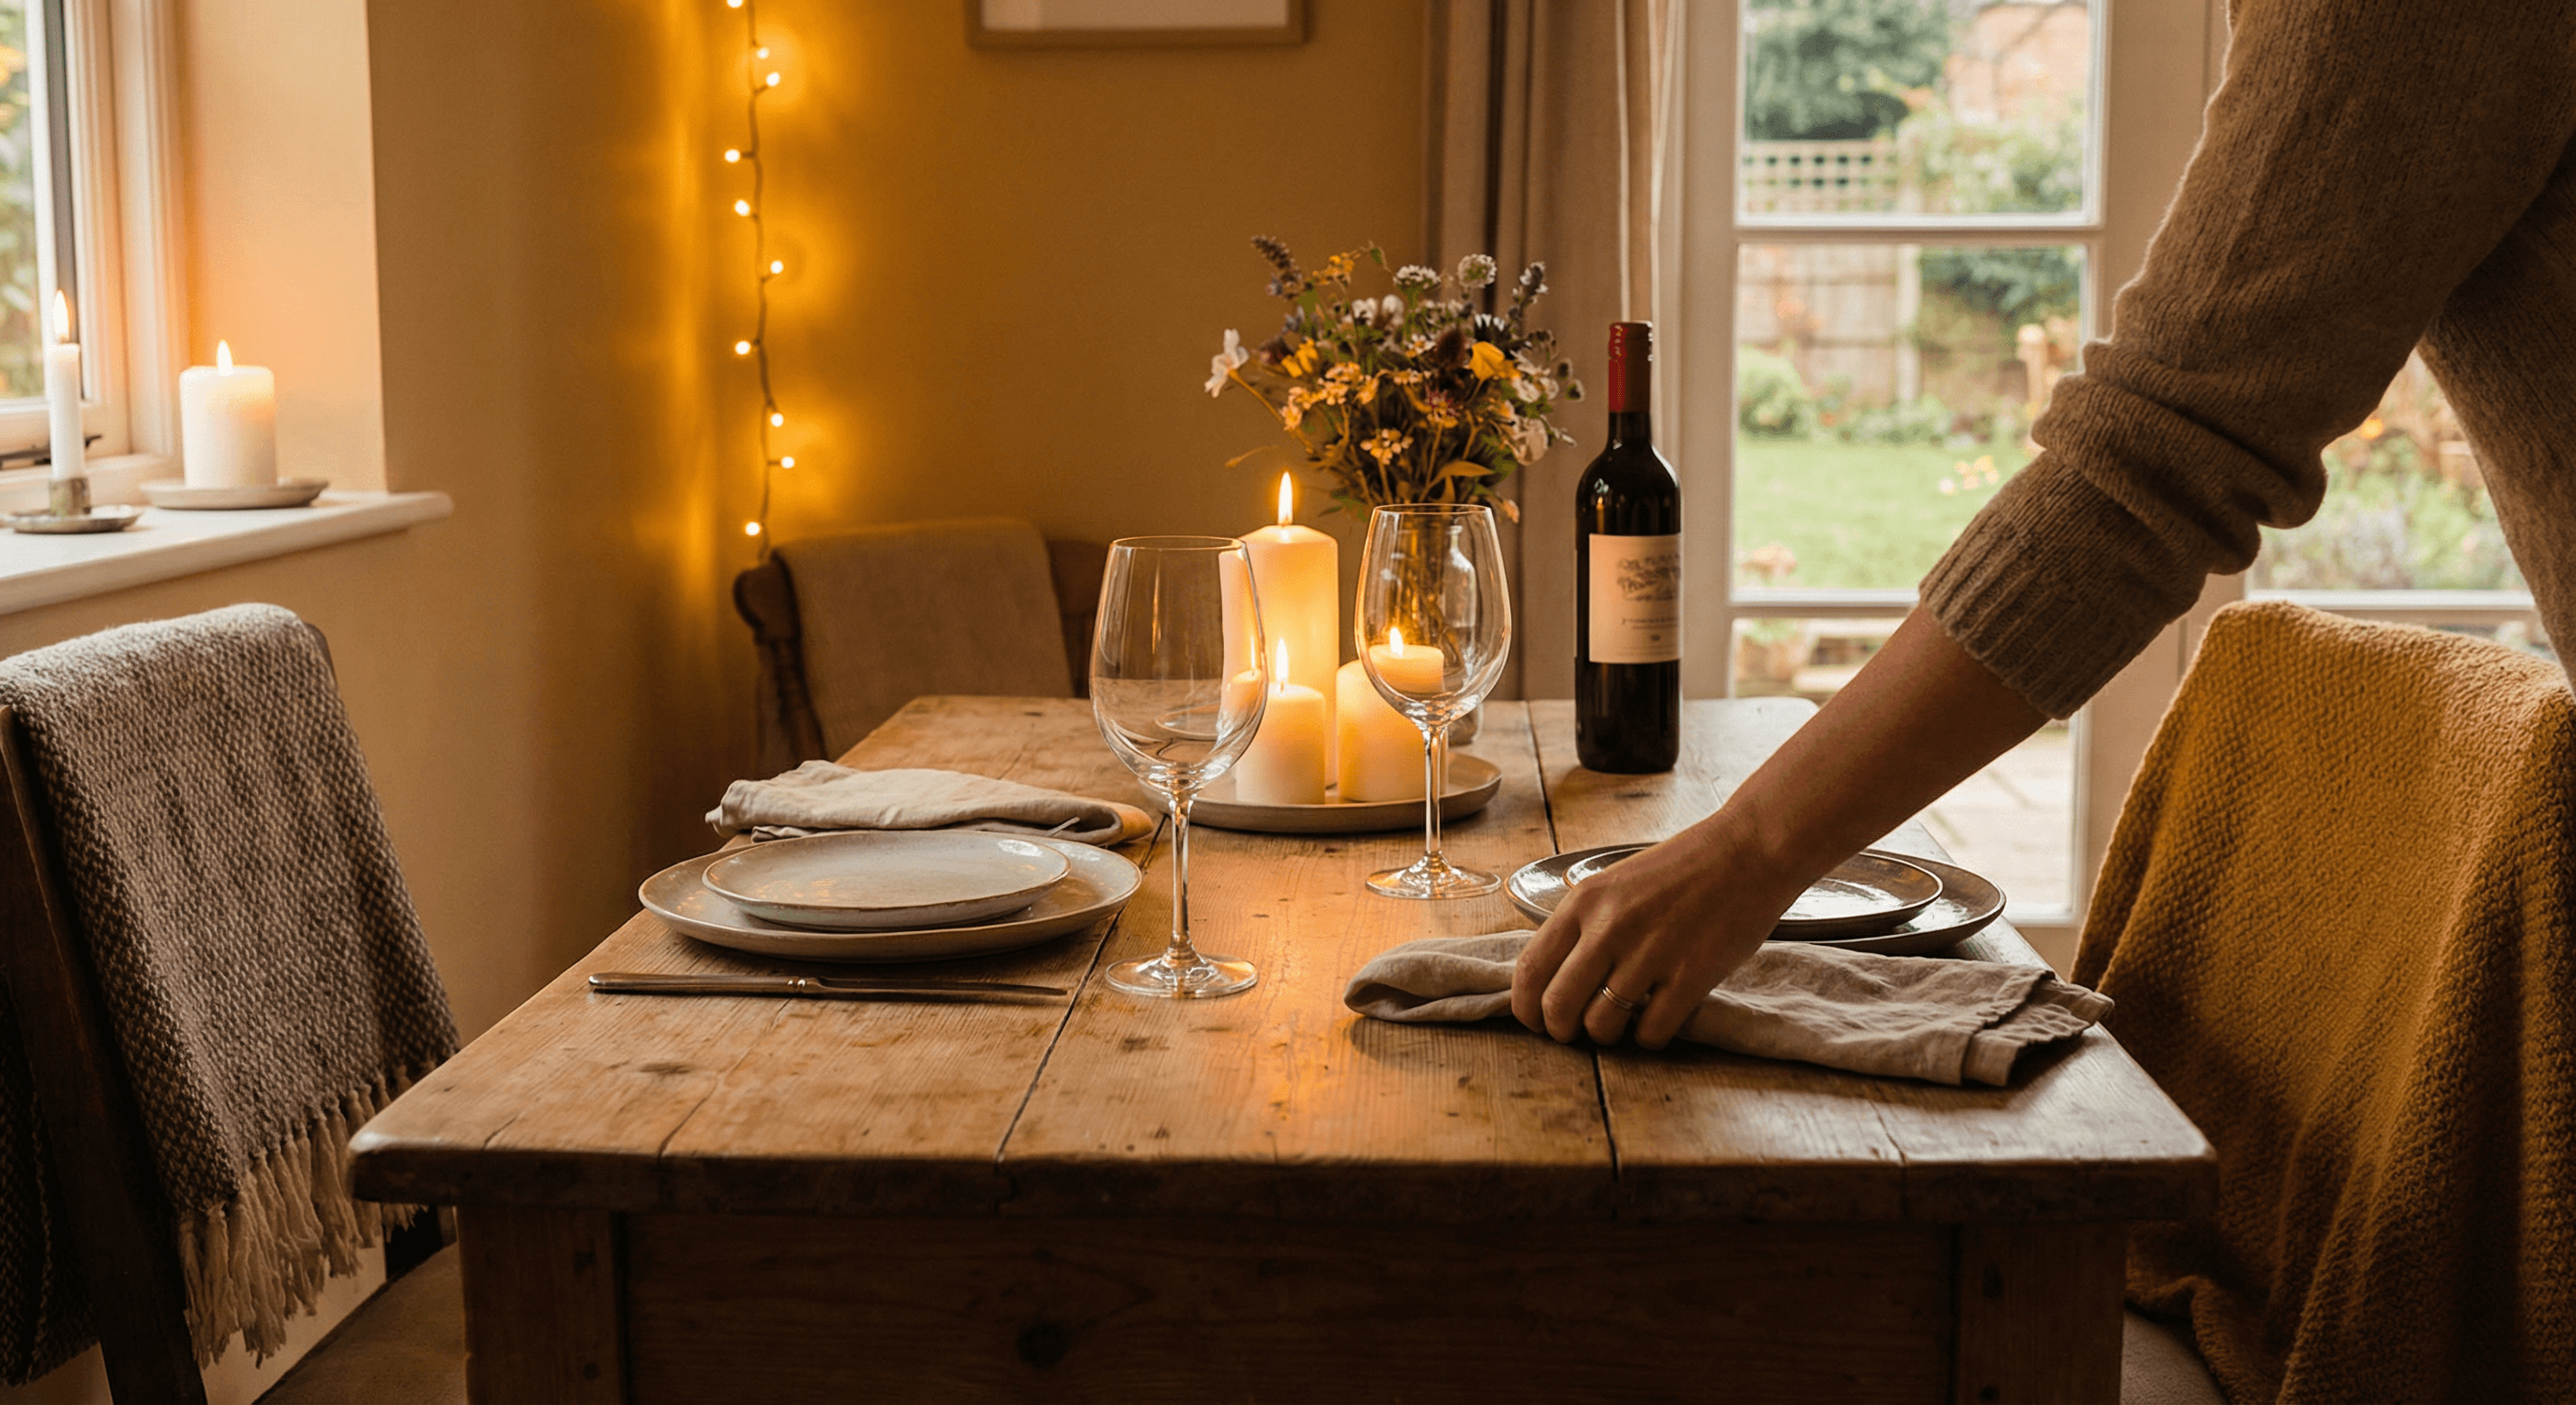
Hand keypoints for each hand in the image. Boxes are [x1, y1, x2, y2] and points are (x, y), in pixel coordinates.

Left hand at [1509, 811, 1804, 1049]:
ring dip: (1607, 1035)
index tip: (1535, 1019)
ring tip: (1620, 1023)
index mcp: (1585, 901)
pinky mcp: (1691, 976)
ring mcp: (1651, 953)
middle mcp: (1610, 928)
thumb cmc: (1682, 868)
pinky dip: (1648, 1038)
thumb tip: (1554, 976)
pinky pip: (1650, 1032)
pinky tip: (1656, 1021)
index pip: (1531, 968)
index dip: (1525, 1006)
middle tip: (1574, 1032)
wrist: (1748, 851)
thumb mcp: (1616, 883)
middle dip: (1560, 1031)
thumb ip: (1584, 923)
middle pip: (1558, 1006)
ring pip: (1602, 1025)